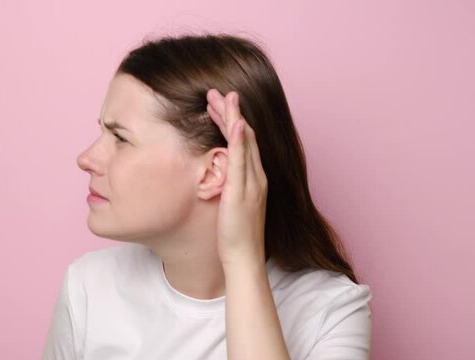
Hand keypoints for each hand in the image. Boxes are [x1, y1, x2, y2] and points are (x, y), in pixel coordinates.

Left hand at [206, 89, 268, 266]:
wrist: (244, 258)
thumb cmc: (237, 235)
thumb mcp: (232, 204)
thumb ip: (230, 186)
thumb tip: (218, 174)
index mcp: (254, 178)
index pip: (244, 141)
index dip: (231, 121)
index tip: (218, 105)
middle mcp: (257, 176)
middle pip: (246, 136)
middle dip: (231, 112)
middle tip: (217, 93)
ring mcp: (252, 182)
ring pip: (245, 143)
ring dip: (234, 118)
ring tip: (223, 97)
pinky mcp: (243, 191)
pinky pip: (242, 162)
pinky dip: (241, 141)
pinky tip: (237, 124)